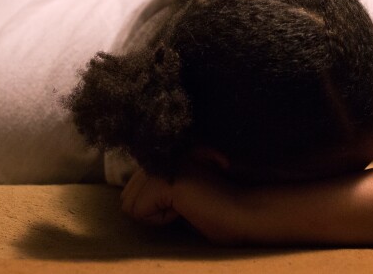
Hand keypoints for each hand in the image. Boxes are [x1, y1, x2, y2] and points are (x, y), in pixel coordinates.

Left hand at [121, 166, 245, 244]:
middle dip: (152, 210)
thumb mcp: (181, 197)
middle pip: (127, 195)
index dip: (155, 206)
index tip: (186, 203)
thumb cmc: (220, 213)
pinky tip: (186, 210)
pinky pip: (139, 210)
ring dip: (157, 214)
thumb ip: (159, 190)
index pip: (131, 188)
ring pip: (130, 203)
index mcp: (167, 155)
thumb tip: (131, 200)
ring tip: (187, 206)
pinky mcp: (167, 177)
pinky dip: (160, 219)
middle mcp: (163, 153)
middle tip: (186, 206)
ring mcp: (165, 162)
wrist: (245, 213)